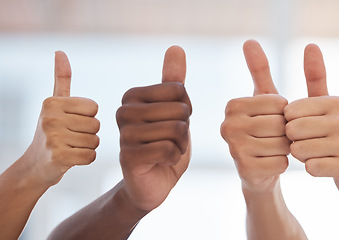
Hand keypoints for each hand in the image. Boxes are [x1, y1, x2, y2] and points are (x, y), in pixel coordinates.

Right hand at [23, 51, 99, 185]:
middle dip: (88, 133)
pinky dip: (85, 160)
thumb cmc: (52, 131)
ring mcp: (53, 138)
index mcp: (52, 102)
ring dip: (87, 147)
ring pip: (95, 141)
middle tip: (70, 138)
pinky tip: (70, 159)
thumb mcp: (55, 103)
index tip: (71, 122)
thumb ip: (61, 78)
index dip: (87, 117)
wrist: (35, 165)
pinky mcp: (59, 157)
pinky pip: (90, 156)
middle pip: (96, 125)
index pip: (93, 107)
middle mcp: (50, 117)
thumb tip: (60, 51)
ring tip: (69, 147)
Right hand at [116, 46, 191, 211]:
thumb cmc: (165, 143)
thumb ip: (173, 81)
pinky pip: (168, 149)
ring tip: (165, 151)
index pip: (179, 90)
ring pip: (175, 129)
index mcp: (132, 95)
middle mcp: (123, 111)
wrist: (153, 182)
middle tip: (170, 140)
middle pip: (179, 109)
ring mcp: (123, 134)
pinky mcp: (128, 157)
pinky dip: (173, 158)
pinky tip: (160, 162)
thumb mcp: (175, 110)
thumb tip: (176, 47)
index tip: (172, 122)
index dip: (185, 110)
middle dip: (184, 129)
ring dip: (180, 145)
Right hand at [221, 40, 289, 192]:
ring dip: (286, 147)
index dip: (286, 112)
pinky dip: (283, 163)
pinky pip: (281, 162)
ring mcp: (233, 148)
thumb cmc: (267, 130)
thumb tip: (249, 40)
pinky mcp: (244, 169)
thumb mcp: (266, 99)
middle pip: (279, 123)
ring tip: (274, 149)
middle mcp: (227, 125)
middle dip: (287, 131)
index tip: (275, 118)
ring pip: (281, 143)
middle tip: (277, 137)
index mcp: (233, 105)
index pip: (278, 102)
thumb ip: (259, 70)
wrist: (262, 170)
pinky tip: (273, 163)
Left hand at [284, 44, 338, 200]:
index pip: (289, 112)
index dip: (290, 123)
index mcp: (336, 101)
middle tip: (312, 143)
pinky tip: (324, 166)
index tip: (307, 128)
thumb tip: (311, 44)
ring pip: (298, 150)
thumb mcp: (327, 104)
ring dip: (302, 156)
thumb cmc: (336, 136)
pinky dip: (312, 169)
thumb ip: (316, 76)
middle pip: (292, 130)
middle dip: (294, 141)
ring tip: (319, 154)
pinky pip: (311, 167)